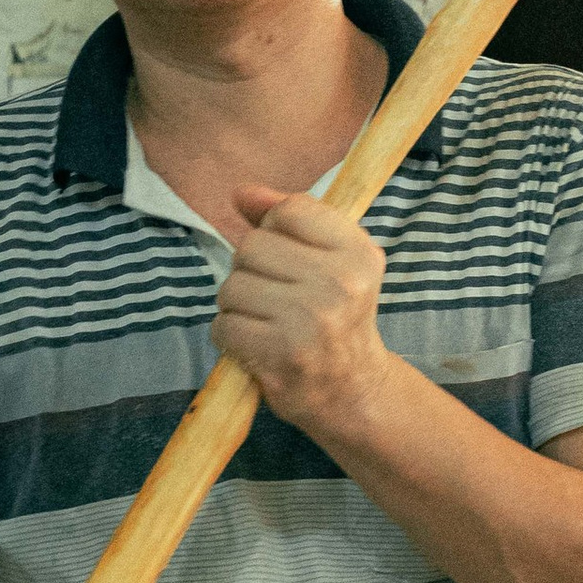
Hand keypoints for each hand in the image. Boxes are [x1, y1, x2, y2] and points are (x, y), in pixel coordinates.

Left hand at [215, 187, 392, 441]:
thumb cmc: (336, 317)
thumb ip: (290, 219)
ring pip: (232, 286)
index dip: (275, 230)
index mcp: (358, 253)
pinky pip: (224, 325)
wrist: (352, 390)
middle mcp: (340, 284)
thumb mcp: (332, 260)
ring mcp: (310, 320)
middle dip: (251, 270)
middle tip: (276, 297)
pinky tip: (256, 344)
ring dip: (237, 305)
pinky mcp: (280, 354)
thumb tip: (240, 193)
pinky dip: (230, 336)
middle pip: (252, 246)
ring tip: (266, 322)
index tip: (289, 259)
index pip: (289, 210)